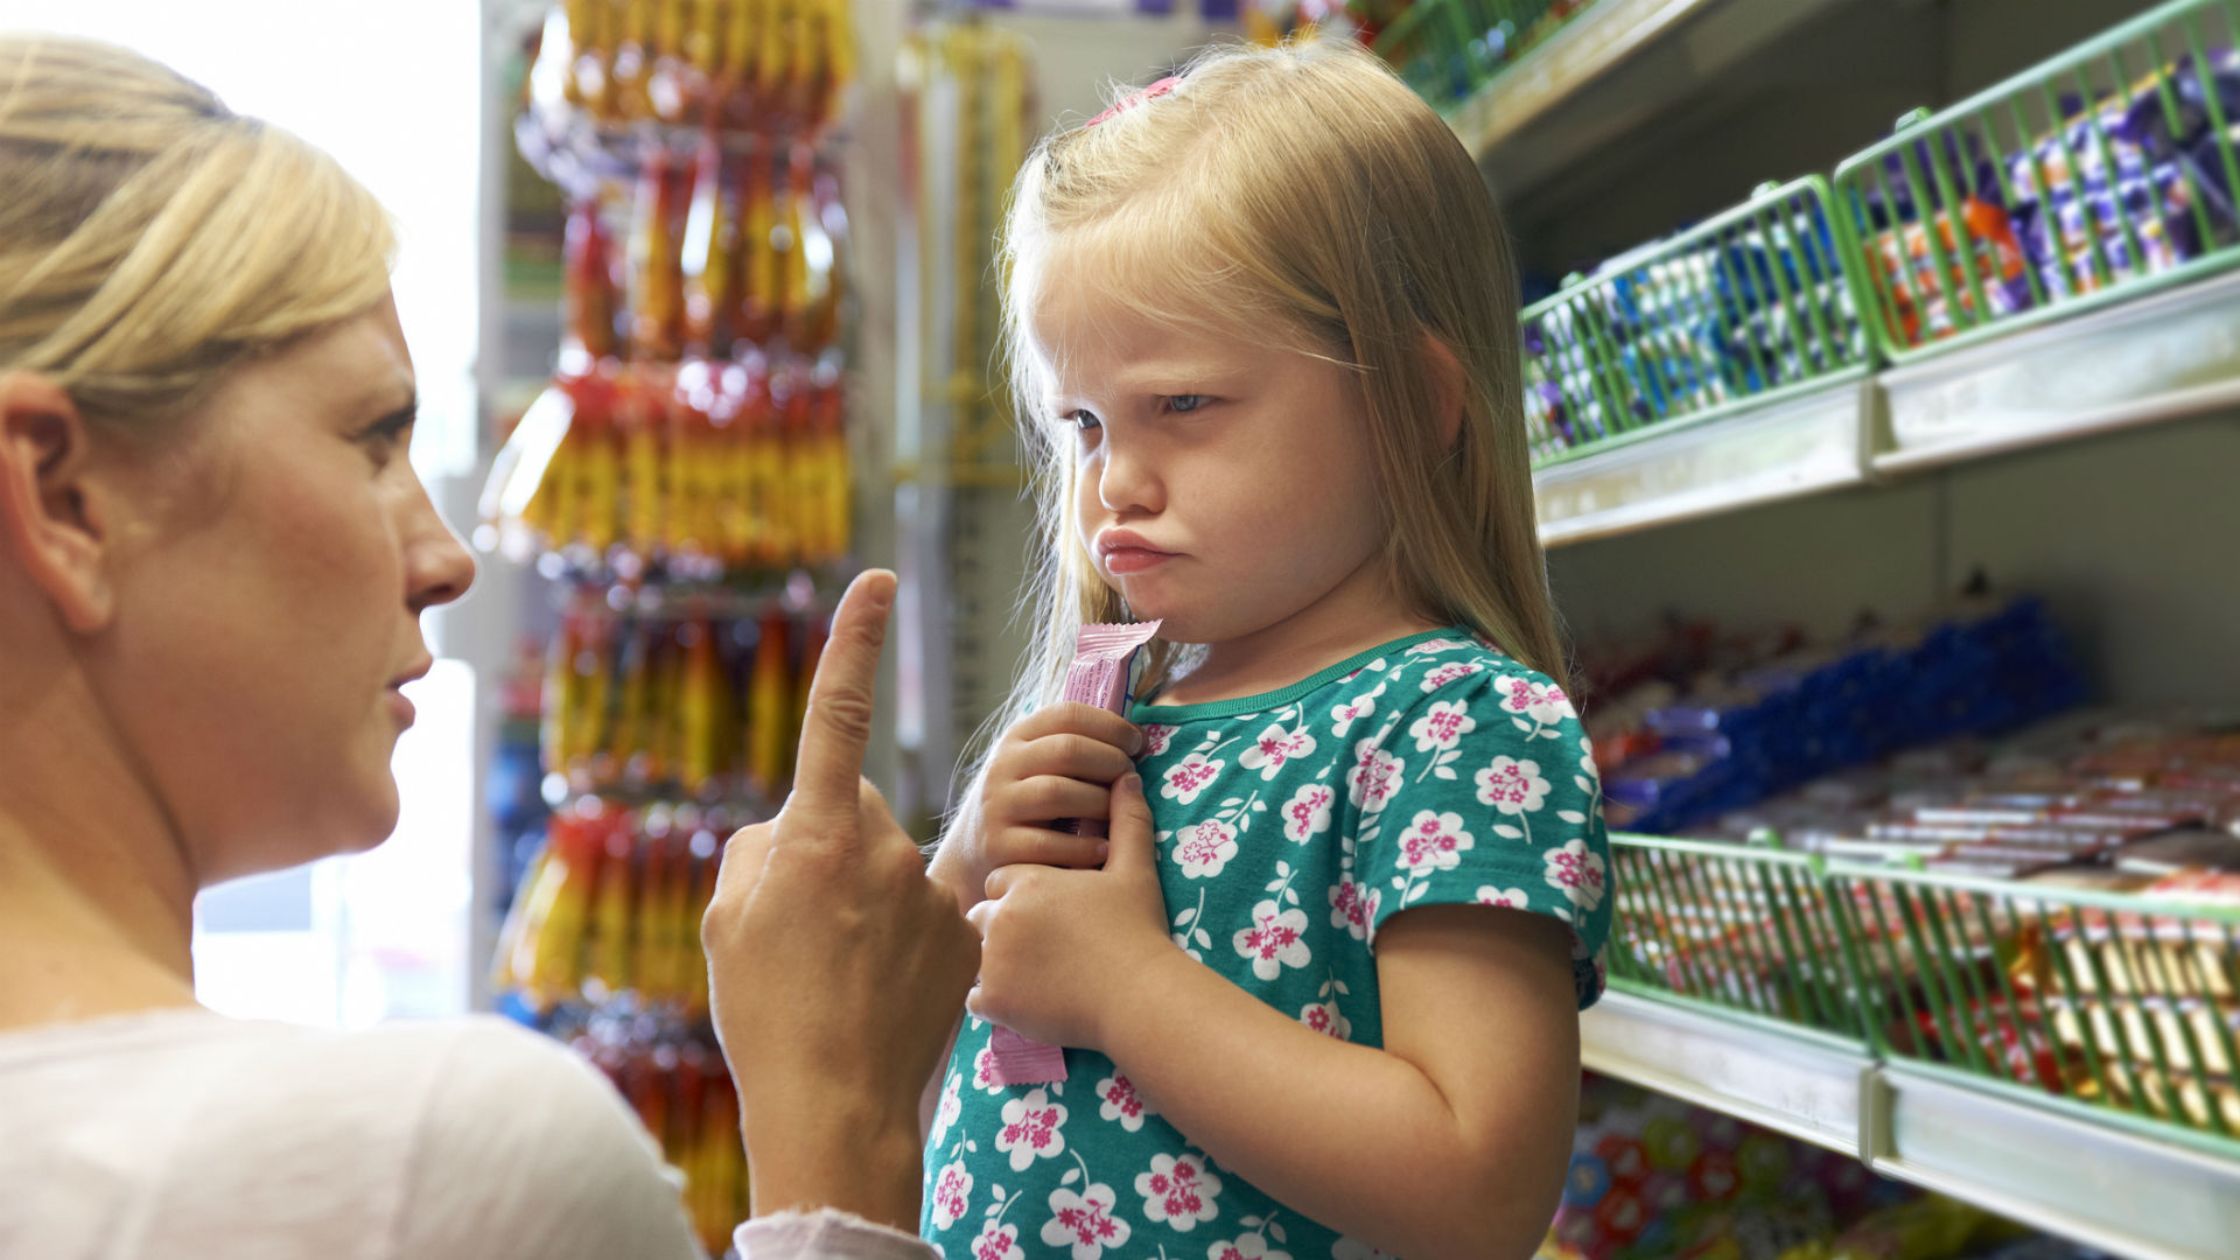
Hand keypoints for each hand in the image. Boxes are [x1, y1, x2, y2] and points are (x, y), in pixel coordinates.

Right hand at [701, 570, 979, 1228]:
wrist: (836, 1106)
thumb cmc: (767, 1012)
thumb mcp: (729, 921)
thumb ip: (759, 851)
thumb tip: (792, 831)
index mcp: (817, 834)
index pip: (838, 714)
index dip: (855, 642)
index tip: (876, 580)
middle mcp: (883, 847)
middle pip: (851, 813)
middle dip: (827, 847)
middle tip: (800, 928)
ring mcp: (931, 891)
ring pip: (887, 868)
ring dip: (864, 901)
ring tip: (838, 976)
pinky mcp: (966, 931)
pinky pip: (924, 912)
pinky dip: (902, 940)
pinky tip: (880, 992)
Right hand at [931, 703, 1142, 910]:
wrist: (976, 849)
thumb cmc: (1029, 801)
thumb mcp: (1039, 763)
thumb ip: (1076, 746)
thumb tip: (1138, 738)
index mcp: (1018, 737)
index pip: (1068, 714)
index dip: (1111, 726)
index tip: (1137, 744)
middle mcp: (1003, 766)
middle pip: (1068, 750)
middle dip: (1111, 761)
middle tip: (1131, 779)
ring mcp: (997, 805)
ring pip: (1057, 793)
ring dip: (1100, 802)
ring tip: (1118, 813)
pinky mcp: (998, 846)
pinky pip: (1047, 844)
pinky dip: (1083, 847)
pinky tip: (1103, 849)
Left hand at [966, 774, 1178, 1051]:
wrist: (1138, 993)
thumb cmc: (1138, 930)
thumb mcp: (1135, 869)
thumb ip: (1127, 820)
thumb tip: (1127, 777)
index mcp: (1027, 880)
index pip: (1003, 880)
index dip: (1024, 895)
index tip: (1049, 911)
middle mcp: (1000, 915)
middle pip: (983, 916)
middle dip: (1003, 928)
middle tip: (1040, 947)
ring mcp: (992, 960)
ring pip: (975, 956)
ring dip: (996, 963)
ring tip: (1033, 974)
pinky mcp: (993, 1000)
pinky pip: (974, 998)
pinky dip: (995, 1000)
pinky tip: (1025, 1000)